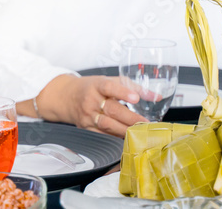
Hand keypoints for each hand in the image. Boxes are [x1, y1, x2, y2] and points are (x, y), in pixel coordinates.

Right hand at [31, 75, 146, 136]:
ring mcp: (87, 115)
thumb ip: (132, 87)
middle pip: (112, 110)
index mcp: (97, 85)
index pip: (109, 87)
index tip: (135, 98)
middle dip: (131, 119)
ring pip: (107, 125)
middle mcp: (91, 100)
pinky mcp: (86, 128)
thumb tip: (156, 96)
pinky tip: (126, 140)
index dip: (123, 92)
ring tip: (139, 133)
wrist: (66, 97)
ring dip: (125, 130)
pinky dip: (115, 138)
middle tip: (146, 124)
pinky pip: (102, 135)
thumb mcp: (108, 80)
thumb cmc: (90, 87)